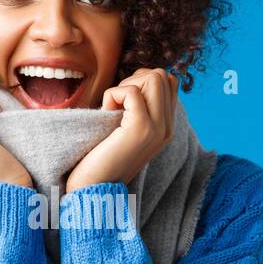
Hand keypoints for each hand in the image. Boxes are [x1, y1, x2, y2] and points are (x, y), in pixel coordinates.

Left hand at [65, 68, 176, 193]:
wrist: (93, 188)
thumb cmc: (101, 156)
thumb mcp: (126, 129)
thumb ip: (139, 107)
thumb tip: (137, 78)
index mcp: (166, 127)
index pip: (169, 82)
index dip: (143, 81)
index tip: (125, 100)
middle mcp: (168, 128)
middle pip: (162, 76)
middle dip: (135, 79)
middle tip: (117, 103)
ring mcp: (158, 128)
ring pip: (154, 77)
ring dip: (126, 86)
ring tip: (113, 109)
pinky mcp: (141, 128)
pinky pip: (131, 91)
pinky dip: (112, 95)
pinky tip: (106, 114)